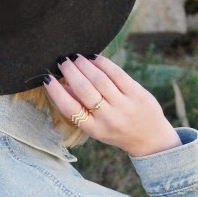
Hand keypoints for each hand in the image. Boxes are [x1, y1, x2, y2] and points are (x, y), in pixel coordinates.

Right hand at [44, 54, 180, 156]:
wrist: (150, 139)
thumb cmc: (116, 131)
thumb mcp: (95, 128)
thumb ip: (79, 108)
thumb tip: (60, 84)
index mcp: (94, 129)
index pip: (70, 108)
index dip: (56, 92)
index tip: (47, 78)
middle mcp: (108, 118)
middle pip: (84, 90)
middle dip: (70, 72)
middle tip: (62, 61)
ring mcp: (124, 105)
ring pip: (99, 79)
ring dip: (84, 64)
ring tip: (76, 57)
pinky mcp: (137, 94)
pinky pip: (117, 74)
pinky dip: (103, 63)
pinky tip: (94, 58)